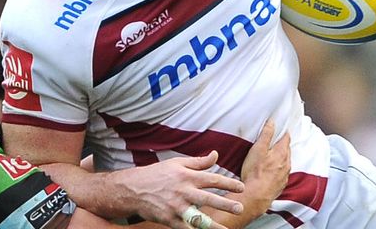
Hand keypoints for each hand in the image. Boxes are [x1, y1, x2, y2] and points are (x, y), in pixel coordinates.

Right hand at [109, 150, 244, 228]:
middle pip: (208, 198)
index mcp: (186, 176)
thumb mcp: (177, 163)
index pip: (212, 179)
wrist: (133, 189)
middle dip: (225, 204)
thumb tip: (216, 155)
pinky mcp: (169, 220)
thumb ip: (198, 162)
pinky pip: (185, 228)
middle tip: (240, 208)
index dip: (228, 183)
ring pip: (198, 217)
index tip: (241, 188)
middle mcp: (183, 191)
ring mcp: (176, 207)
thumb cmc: (157, 174)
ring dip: (213, 224)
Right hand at [200, 119, 290, 228]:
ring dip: (282, 157)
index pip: (286, 138)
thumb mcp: (258, 149)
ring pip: (286, 162)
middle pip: (287, 150)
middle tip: (277, 140)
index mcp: (282, 153)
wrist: (256, 196)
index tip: (281, 128)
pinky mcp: (280, 185)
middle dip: (283, 144)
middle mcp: (286, 163)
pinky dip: (279, 169)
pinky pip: (282, 174)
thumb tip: (272, 122)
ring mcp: (284, 175)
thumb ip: (266, 134)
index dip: (283, 132)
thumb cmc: (255, 173)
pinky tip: (272, 171)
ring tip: (274, 155)